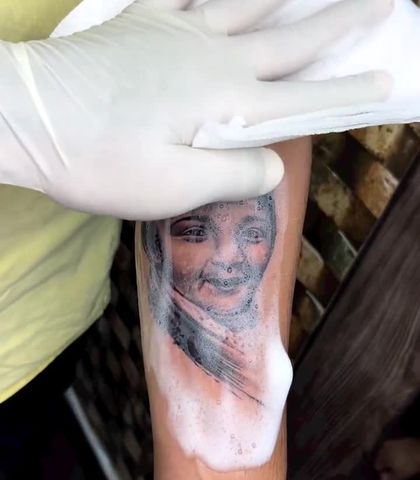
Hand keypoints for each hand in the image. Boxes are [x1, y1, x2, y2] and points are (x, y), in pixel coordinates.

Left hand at [0, 0, 391, 218]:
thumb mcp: (173, 188)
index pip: (302, 98)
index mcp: (224, 102)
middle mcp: (212, 56)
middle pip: (289, 37)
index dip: (347, 91)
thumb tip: (275, 164)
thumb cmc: (99, 161)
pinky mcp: (144, 20)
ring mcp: (177, 29)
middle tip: (379, 2)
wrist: (28, 119)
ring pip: (249, 3)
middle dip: (338, 24)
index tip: (386, 80)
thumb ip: (234, 176)